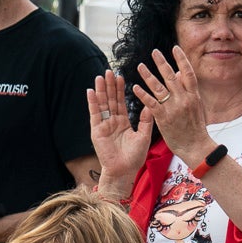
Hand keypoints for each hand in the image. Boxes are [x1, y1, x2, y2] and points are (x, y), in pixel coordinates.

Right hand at [88, 72, 150, 192]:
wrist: (124, 171)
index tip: (121, 76)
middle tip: (109, 71)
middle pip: (110, 100)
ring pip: (102, 104)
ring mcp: (103, 126)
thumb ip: (146, 120)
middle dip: (109, 86)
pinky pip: (94, 114)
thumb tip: (151, 104)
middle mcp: (112, 122)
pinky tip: (90, 91)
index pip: (121, 102)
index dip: (120, 89)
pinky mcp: (96, 131)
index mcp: (123, 122)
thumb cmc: (134, 157)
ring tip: (100, 76)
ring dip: (100, 90)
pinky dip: (92, 103)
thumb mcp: (143, 136)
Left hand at [132, 47, 209, 161]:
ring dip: (148, 75)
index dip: (182, 59)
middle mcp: (184, 99)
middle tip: (154, 52)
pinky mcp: (164, 118)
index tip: (175, 48)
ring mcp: (174, 108)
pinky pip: (151, 103)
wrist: (196, 147)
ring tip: (140, 66)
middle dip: (162, 63)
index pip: (188, 73)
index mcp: (194, 96)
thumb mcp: (196, 107)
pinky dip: (142, 94)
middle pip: (171, 76)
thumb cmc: (196, 128)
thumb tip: (179, 73)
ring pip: (159, 87)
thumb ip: (188, 90)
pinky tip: (135, 87)